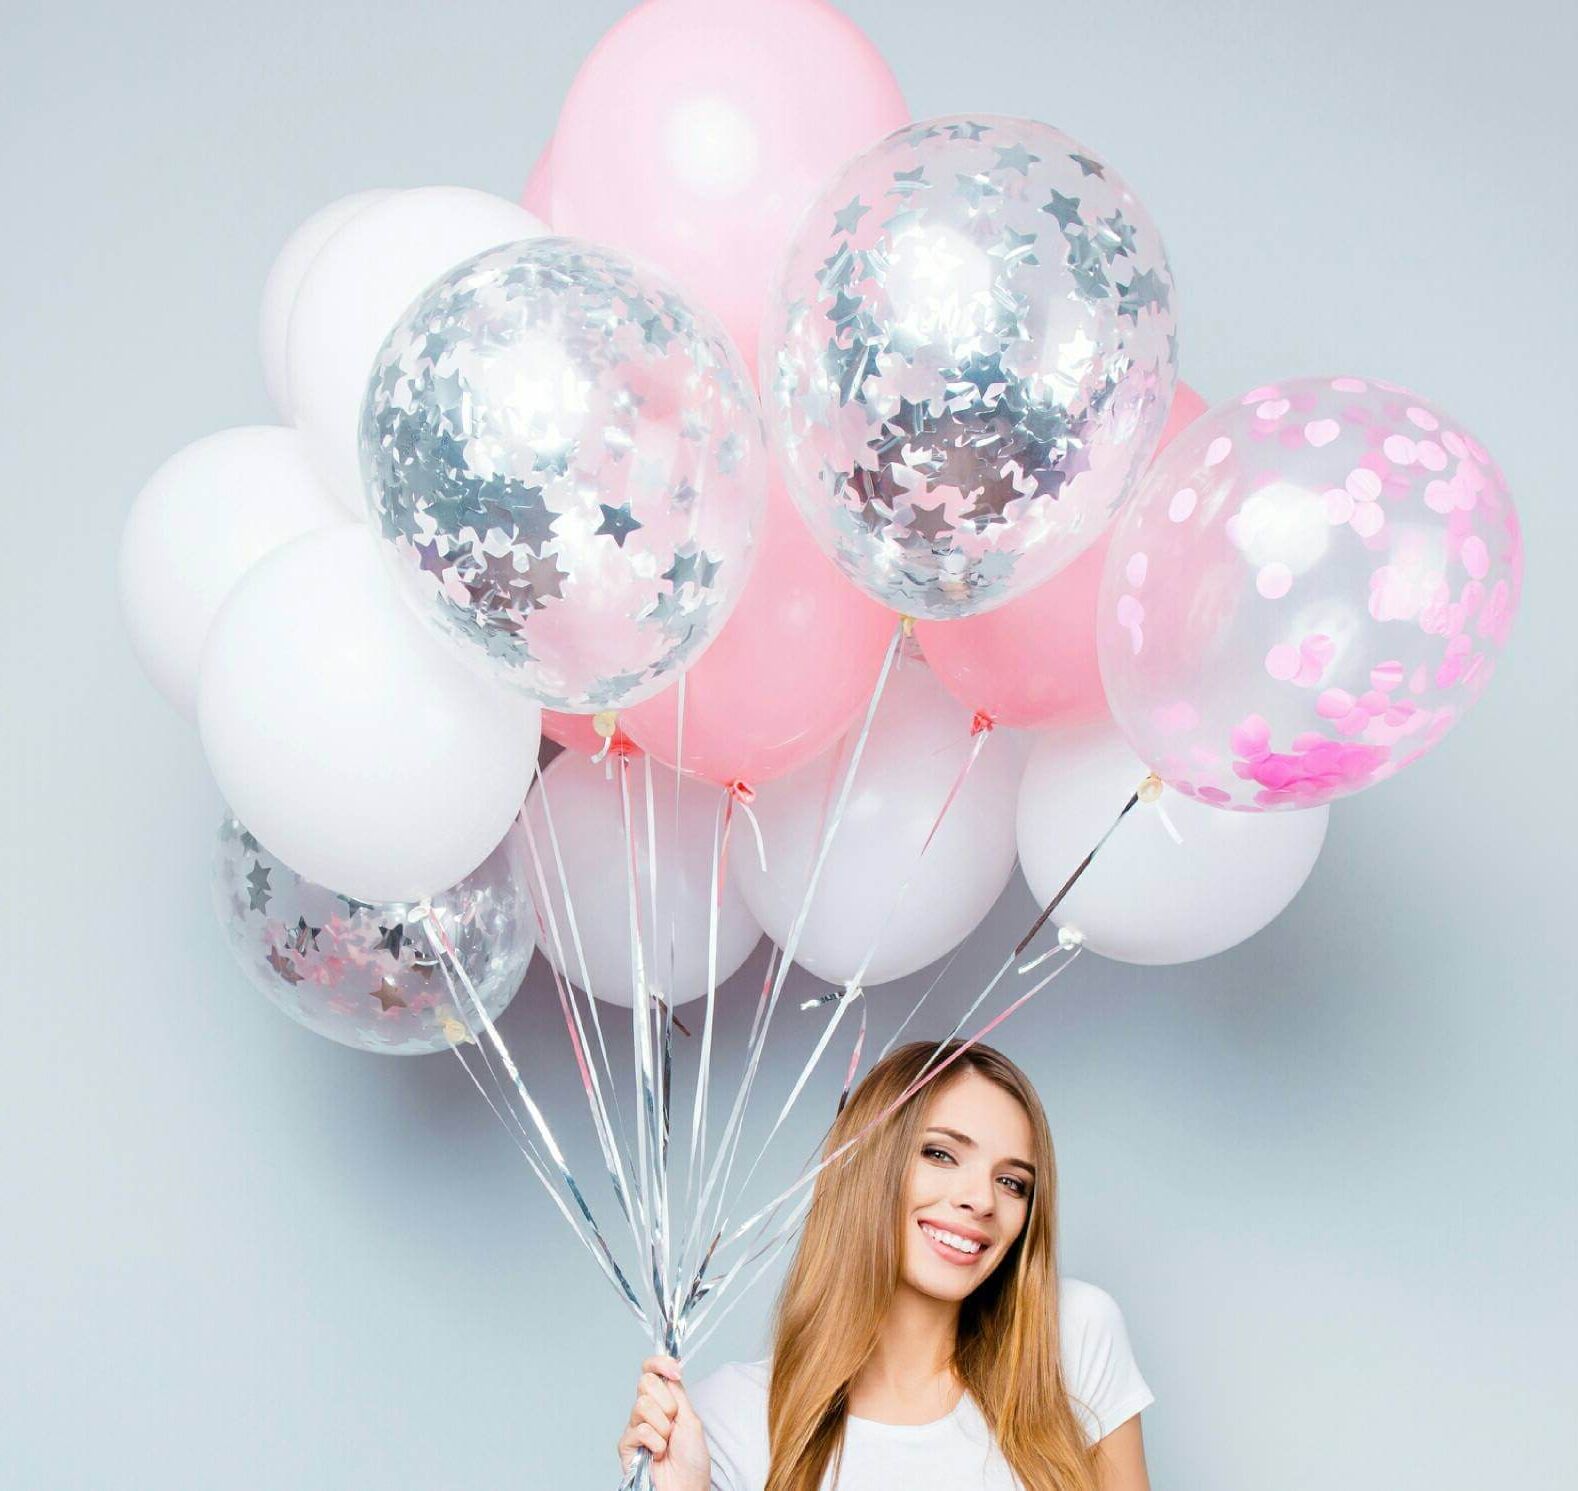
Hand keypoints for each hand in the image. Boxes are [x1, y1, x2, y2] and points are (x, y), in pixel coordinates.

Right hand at [617, 1355, 709, 1490]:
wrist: (686, 1487)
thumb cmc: (692, 1460)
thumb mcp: (691, 1419)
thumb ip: (677, 1394)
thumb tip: (668, 1369)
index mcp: (663, 1401)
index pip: (652, 1370)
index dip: (660, 1363)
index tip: (675, 1370)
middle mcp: (647, 1411)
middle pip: (645, 1381)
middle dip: (666, 1402)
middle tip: (673, 1422)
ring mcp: (635, 1427)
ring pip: (642, 1405)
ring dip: (662, 1426)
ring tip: (667, 1443)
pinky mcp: (626, 1445)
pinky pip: (640, 1430)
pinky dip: (655, 1443)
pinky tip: (657, 1454)